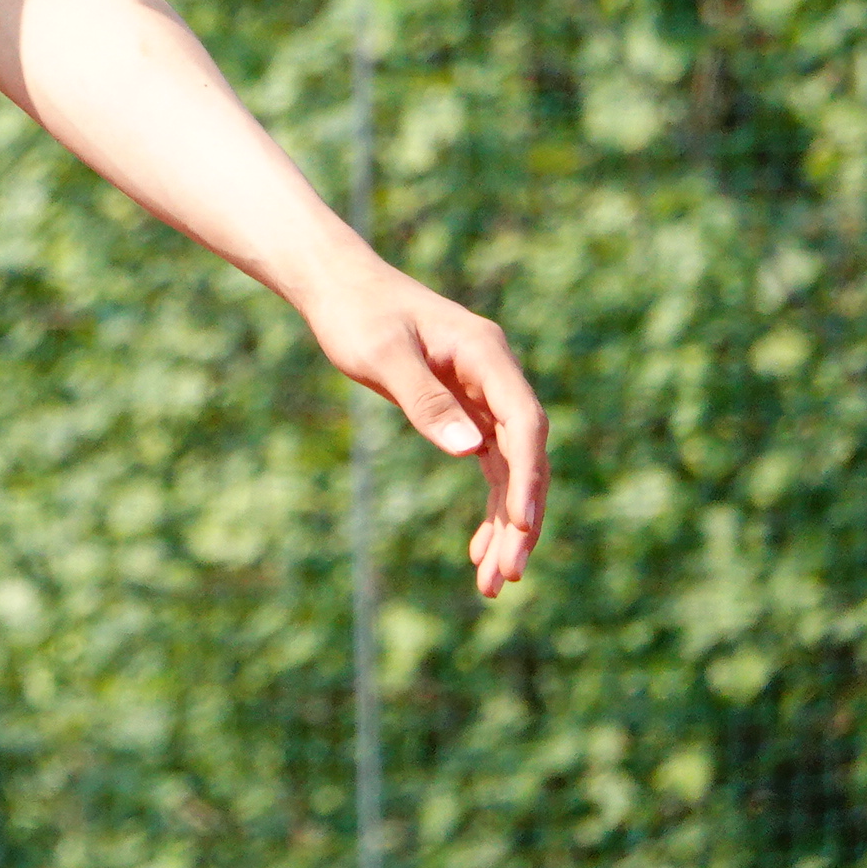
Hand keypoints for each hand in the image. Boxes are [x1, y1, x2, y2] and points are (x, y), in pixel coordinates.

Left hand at [294, 259, 550, 596]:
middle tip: (505, 576)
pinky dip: (488, 505)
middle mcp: (495, 376)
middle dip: (518, 518)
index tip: (522, 526)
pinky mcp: (465, 409)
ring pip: (508, 469)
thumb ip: (424, 400)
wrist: (337, 285)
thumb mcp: (381, 354)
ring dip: (505, 524)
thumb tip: (471, 452)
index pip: (525, 425)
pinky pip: (489, 465)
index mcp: (487, 354)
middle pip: (522, 456)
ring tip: (493, 582)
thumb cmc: (355, 312)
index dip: (529, 478)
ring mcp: (484, 394)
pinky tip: (479, 549)